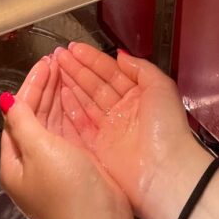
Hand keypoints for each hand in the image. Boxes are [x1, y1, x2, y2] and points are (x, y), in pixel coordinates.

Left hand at [0, 56, 130, 218]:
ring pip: (51, 124)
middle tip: (56, 61)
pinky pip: (68, 134)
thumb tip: (6, 101)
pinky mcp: (75, 171)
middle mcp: (30, 164)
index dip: (30, 86)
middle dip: (43, 89)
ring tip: (66, 72)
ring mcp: (54, 168)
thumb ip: (23, 123)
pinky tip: (78, 100)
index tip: (45, 62)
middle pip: (33, 117)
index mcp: (14, 162)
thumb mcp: (40, 151)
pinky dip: (70, 114)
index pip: (17, 114)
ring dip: (56, 98)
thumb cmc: (67, 191)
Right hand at [54, 44, 211, 218]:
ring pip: (85, 101)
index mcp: (139, 95)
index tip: (73, 48)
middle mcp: (122, 110)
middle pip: (95, 85)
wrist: (164, 171)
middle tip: (57, 55)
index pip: (111, 72)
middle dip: (76, 69)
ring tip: (53, 68)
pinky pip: (80, 123)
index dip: (92, 59)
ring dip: (70, 84)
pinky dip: (69, 108)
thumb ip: (140, 68)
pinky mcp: (98, 147)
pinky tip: (58, 93)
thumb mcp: (161, 87)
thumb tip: (120, 55)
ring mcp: (109, 129)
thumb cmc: (165, 127)